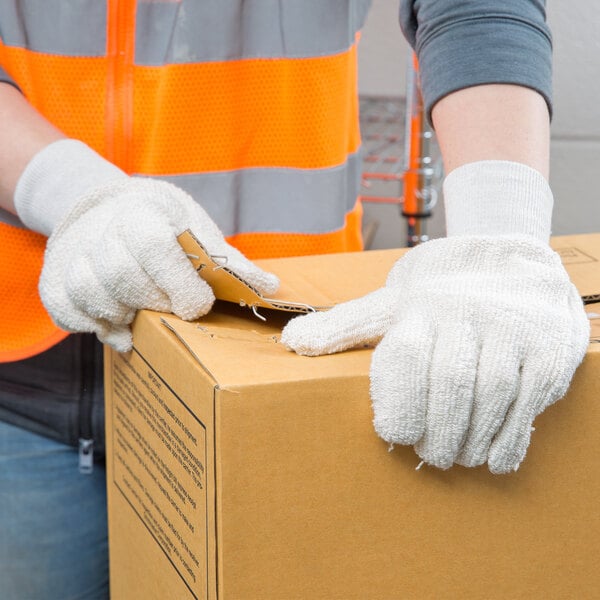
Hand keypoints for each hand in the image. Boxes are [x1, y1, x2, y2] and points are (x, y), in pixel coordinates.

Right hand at [38, 177, 278, 350]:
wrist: (107, 207)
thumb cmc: (162, 222)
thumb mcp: (197, 228)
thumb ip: (227, 260)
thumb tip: (271, 286)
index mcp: (143, 210)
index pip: (153, 246)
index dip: (178, 282)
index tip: (196, 304)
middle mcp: (102, 229)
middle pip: (123, 277)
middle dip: (155, 302)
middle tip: (173, 308)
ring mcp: (73, 254)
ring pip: (91, 294)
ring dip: (124, 314)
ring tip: (145, 312)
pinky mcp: (54, 281)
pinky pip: (67, 313)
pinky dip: (95, 326)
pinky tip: (120, 325)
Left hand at [282, 162, 589, 473]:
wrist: (512, 263)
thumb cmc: (440, 293)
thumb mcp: (389, 304)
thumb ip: (345, 325)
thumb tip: (292, 342)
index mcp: (420, 307)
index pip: (407, 357)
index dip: (399, 403)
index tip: (392, 434)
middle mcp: (467, 314)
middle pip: (450, 383)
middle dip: (436, 431)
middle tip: (428, 455)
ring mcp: (512, 330)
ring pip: (491, 394)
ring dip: (471, 439)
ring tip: (456, 458)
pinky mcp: (548, 348)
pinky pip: (531, 400)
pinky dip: (511, 437)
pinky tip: (492, 458)